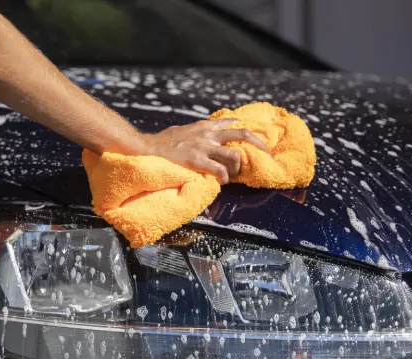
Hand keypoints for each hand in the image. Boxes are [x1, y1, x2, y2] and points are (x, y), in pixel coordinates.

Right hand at [141, 119, 266, 183]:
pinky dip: (224, 178)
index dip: (246, 131)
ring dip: (237, 169)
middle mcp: (207, 134)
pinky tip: (221, 182)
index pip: (231, 124)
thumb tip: (201, 135)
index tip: (255, 139)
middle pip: (242, 135)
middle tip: (265, 154)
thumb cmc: (161, 143)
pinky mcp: (197, 161)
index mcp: (204, 126)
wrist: (146, 148)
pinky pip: (220, 171)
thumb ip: (195, 132)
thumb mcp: (182, 131)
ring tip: (232, 176)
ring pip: (234, 156)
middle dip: (258, 144)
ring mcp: (203, 147)